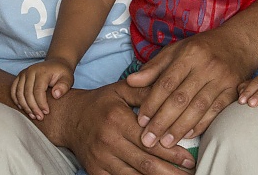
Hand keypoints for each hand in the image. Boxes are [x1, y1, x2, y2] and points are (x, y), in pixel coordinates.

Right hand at [12, 59, 73, 118]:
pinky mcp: (19, 77)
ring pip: (19, 93)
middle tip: (39, 117)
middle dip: (33, 107)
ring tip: (33, 115)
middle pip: (27, 93)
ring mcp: (23, 73)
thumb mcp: (68, 78)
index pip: (38, 90)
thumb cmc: (62, 73)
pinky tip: (23, 108)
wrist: (56, 64)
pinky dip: (16, 100)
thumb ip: (64, 86)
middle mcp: (30, 71)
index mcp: (42, 71)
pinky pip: (14, 90)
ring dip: (24, 106)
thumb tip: (55, 95)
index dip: (41, 103)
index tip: (46, 112)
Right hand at [35, 82, 194, 174]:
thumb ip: (145, 92)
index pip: (149, 141)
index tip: (189, 160)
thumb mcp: (120, 90)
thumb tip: (171, 93)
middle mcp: (108, 141)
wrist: (68, 119)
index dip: (171, 153)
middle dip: (170, 172)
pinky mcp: (96, 171)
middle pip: (145, 163)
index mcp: (117, 120)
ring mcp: (101, 159)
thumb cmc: (100, 103)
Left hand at [125, 32, 253, 148]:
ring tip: (165, 143)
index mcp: (189, 54)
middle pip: (181, 98)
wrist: (239, 43)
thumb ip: (154, 68)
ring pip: (198, 108)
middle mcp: (206, 66)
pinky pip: (215, 112)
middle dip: (162, 121)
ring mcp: (222, 79)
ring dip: (179, 128)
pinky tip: (187, 136)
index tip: (141, 121)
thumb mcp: (176, 50)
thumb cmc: (202, 48)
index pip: (166, 83)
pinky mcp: (234, 91)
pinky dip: (200, 125)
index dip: (152, 103)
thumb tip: (131, 82)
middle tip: (148, 140)